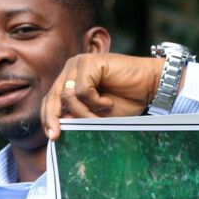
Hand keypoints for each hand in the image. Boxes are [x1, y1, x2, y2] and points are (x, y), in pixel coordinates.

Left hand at [42, 53, 165, 139]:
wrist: (149, 85)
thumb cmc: (127, 99)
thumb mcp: (99, 114)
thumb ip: (80, 116)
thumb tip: (60, 122)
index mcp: (71, 80)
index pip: (52, 99)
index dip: (49, 117)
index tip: (53, 137)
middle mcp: (72, 70)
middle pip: (54, 96)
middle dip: (53, 117)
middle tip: (57, 135)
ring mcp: (80, 64)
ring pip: (69, 95)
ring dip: (85, 111)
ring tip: (102, 113)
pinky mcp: (90, 62)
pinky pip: (83, 90)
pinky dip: (96, 101)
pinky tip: (108, 102)